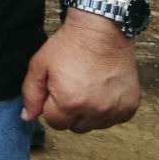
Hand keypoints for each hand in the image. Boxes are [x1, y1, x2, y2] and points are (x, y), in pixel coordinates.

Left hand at [19, 17, 140, 132]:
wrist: (102, 32)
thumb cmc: (69, 46)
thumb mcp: (39, 66)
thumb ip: (31, 94)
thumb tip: (27, 117)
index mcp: (69, 103)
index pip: (54, 122)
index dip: (51, 107)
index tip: (55, 91)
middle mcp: (95, 111)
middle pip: (75, 127)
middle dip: (69, 113)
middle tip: (71, 90)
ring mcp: (115, 110)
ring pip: (95, 125)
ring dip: (89, 114)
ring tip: (87, 89)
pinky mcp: (130, 106)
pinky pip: (114, 119)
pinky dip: (108, 110)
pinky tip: (102, 91)